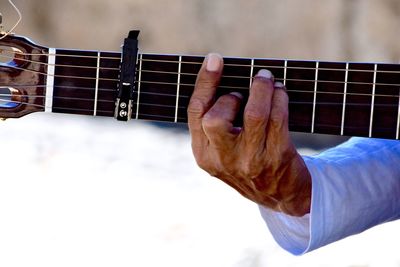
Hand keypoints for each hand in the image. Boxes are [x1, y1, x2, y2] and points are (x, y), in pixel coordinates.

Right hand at [188, 53, 311, 215]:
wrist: (280, 195)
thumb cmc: (247, 162)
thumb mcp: (222, 151)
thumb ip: (215, 124)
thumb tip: (225, 78)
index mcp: (203, 153)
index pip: (196, 113)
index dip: (204, 83)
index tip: (214, 59)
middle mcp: (222, 159)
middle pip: (215, 118)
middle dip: (230, 97)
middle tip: (241, 93)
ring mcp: (249, 161)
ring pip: (254, 114)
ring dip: (261, 88)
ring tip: (266, 79)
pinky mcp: (275, 157)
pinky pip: (277, 118)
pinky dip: (279, 98)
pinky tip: (279, 91)